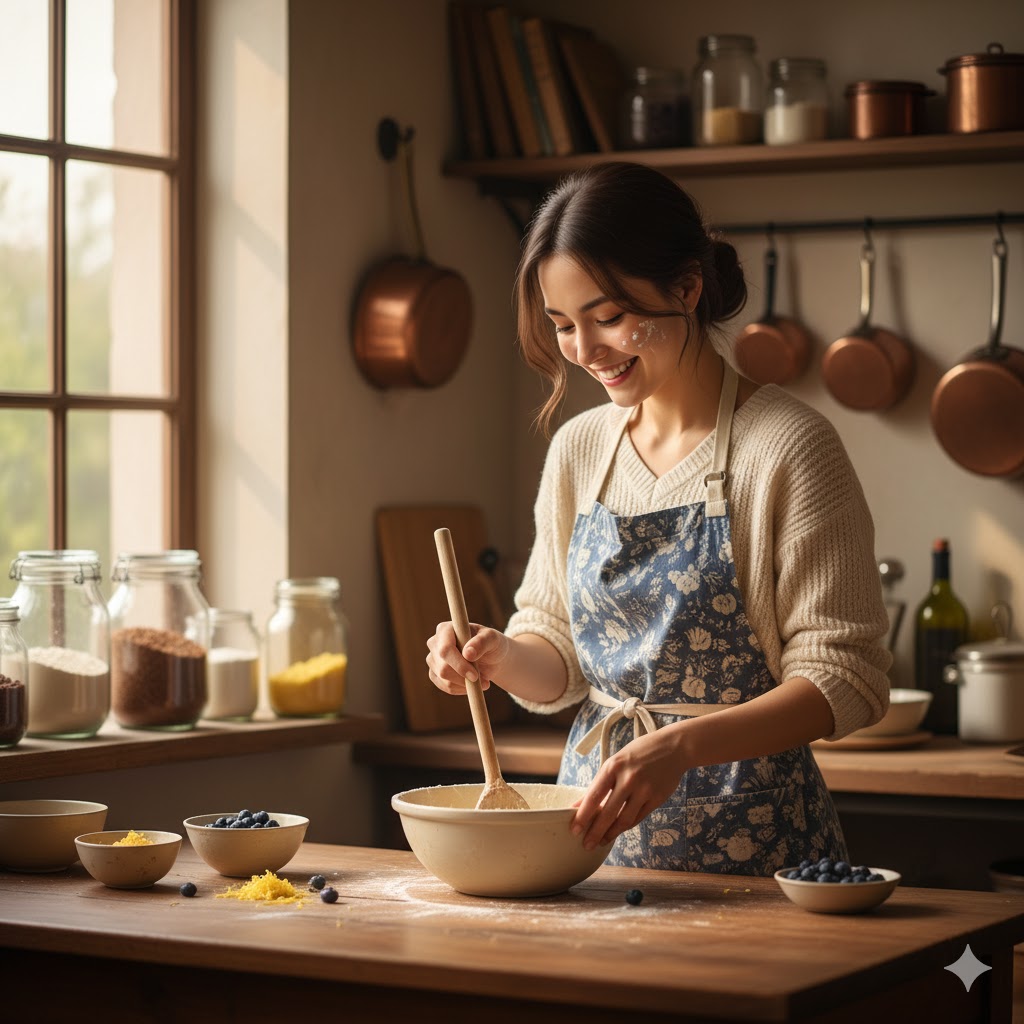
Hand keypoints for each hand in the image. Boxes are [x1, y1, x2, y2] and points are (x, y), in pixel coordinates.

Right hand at [425, 622, 511, 695]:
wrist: (491, 657)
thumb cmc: (492, 644)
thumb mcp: (493, 639)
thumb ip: (482, 642)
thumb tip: (467, 653)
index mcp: (446, 629)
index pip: (445, 650)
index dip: (459, 665)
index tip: (475, 675)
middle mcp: (435, 642)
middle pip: (443, 667)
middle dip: (464, 677)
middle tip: (484, 681)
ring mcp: (433, 659)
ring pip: (444, 679)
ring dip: (465, 684)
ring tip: (482, 680)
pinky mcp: (435, 673)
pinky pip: (445, 687)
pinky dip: (461, 689)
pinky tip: (472, 684)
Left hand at [571, 726, 687, 849]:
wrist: (673, 747)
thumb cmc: (639, 753)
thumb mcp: (616, 762)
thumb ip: (600, 784)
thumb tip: (580, 804)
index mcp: (613, 767)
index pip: (594, 796)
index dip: (583, 816)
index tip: (574, 829)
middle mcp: (628, 779)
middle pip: (608, 813)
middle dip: (595, 832)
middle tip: (586, 845)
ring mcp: (644, 790)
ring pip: (624, 820)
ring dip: (610, 834)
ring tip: (601, 842)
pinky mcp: (657, 799)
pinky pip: (638, 818)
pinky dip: (625, 826)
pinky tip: (617, 831)